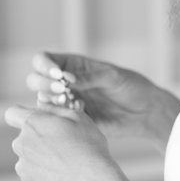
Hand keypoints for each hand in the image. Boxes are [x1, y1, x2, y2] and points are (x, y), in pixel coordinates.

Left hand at [4, 103, 120, 180]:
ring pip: (28, 162)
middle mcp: (21, 145)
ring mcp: (22, 168)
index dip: (22, 116)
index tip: (36, 123)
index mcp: (32, 124)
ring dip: (41, 163)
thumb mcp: (78, 118)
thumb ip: (54, 109)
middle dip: (37, 142)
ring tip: (64, 167)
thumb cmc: (89, 146)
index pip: (12, 114)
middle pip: (23, 140)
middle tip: (61, 148)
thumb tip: (41, 105)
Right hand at [26, 52, 179, 148]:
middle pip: (35, 80)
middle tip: (62, 90)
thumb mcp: (112, 77)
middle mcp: (64, 83)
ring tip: (71, 102)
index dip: (44, 66)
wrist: (144, 112)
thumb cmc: (131, 87)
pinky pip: (55, 120)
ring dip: (50, 102)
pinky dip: (61, 116)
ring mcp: (66, 102)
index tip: (57, 74)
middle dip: (43, 85)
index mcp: (72, 65)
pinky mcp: (71, 120)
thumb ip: (89, 78)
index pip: (43, 60)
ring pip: (42, 101)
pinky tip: (80, 113)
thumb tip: (65, 79)